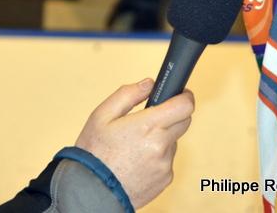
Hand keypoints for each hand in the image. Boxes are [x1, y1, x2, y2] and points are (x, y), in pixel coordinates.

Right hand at [74, 79, 194, 208]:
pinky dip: (157, 157)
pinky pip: (167, 160)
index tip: (180, 94)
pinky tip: (137, 161)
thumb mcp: (102, 115)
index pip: (184, 106)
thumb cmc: (94, 153)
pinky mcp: (165, 179)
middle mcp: (161, 146)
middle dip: (171, 116)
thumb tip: (148, 84)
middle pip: (183, 122)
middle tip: (150, 119)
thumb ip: (128, 94)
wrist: (92, 191)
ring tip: (134, 146)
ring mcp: (165, 164)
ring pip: (173, 142)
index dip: (183, 97)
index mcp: (147, 126)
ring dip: (161, 139)